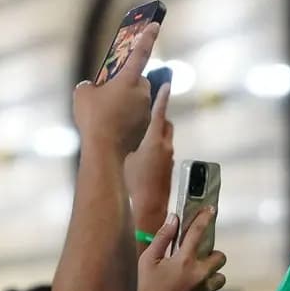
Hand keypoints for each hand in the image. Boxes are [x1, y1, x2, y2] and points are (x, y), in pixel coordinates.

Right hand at [72, 23, 157, 159]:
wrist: (104, 148)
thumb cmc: (93, 117)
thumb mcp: (82, 93)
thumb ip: (90, 85)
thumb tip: (94, 88)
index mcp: (128, 79)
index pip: (140, 53)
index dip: (147, 37)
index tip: (154, 24)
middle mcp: (142, 92)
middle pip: (136, 81)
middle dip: (125, 84)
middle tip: (108, 93)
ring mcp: (146, 109)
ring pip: (136, 99)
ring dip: (125, 102)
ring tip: (107, 114)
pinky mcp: (146, 125)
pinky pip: (136, 115)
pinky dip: (126, 118)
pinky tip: (112, 126)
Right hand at [125, 85, 174, 232]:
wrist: (149, 206)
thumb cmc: (132, 182)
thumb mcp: (126, 157)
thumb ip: (127, 142)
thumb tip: (120, 135)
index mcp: (153, 140)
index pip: (160, 113)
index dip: (163, 98)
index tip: (167, 84)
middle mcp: (165, 146)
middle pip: (165, 123)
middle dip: (157, 114)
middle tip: (147, 107)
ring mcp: (169, 157)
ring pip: (165, 137)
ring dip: (156, 131)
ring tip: (141, 131)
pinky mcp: (169, 167)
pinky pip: (164, 149)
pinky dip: (156, 145)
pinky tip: (144, 152)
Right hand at [132, 211, 226, 290]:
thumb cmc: (142, 290)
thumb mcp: (147, 261)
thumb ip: (163, 238)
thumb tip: (173, 219)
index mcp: (184, 260)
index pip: (199, 232)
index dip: (205, 218)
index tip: (212, 209)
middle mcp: (199, 275)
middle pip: (220, 257)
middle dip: (211, 254)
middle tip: (196, 256)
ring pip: (220, 277)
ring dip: (210, 274)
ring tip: (192, 276)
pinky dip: (202, 289)